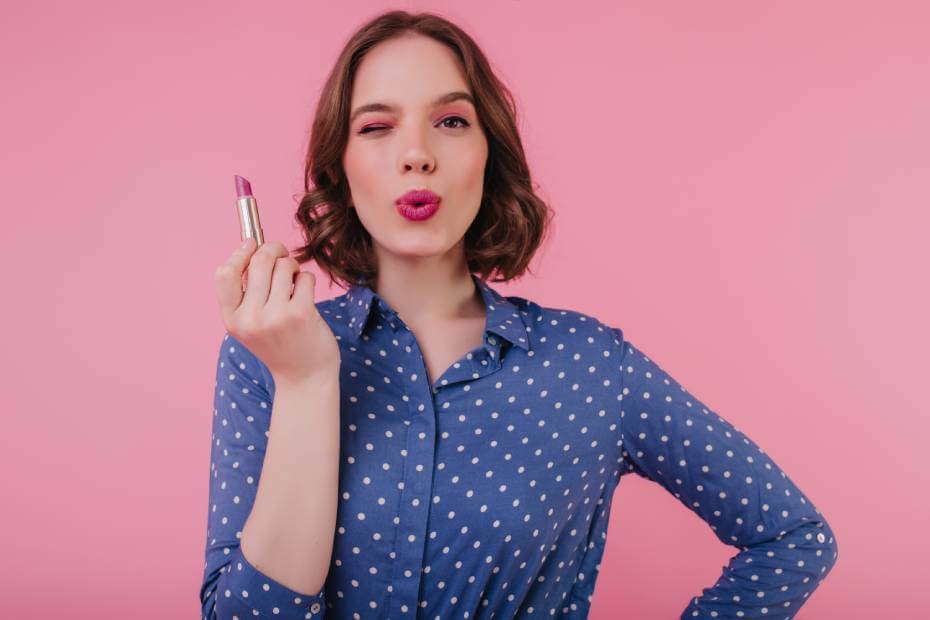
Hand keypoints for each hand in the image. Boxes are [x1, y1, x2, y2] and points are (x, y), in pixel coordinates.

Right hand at [214, 238, 340, 385]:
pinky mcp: (300, 314)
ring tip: (294, 281)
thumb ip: (247, 292)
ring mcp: (275, 316)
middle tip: (282, 254)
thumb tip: (253, 245)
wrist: (304, 377)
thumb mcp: (251, 324)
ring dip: (292, 266)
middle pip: (259, 262)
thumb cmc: (280, 344)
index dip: (239, 254)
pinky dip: (306, 280)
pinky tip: (305, 294)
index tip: (252, 243)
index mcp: (232, 320)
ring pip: (283, 266)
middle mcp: (250, 319)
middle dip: (273, 250)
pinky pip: (304, 277)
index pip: (225, 274)